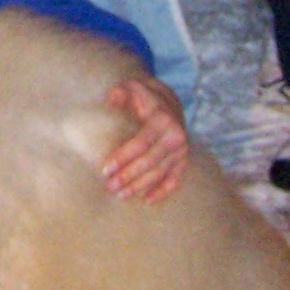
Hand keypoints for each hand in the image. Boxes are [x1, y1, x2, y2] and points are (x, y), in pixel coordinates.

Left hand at [101, 75, 190, 203]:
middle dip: (129, 176)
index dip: (123, 157)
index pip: (141, 143)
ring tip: (120, 195)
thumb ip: (118, 94)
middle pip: (149, 161)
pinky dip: (162, 192)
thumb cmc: (142, 97)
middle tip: (109, 187)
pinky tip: (146, 200)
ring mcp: (181, 150)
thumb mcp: (130, 88)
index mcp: (162, 119)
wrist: (168, 102)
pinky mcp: (183, 160)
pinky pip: (174, 180)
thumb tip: (109, 103)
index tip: (105, 170)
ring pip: (160, 173)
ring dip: (140, 186)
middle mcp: (175, 135)